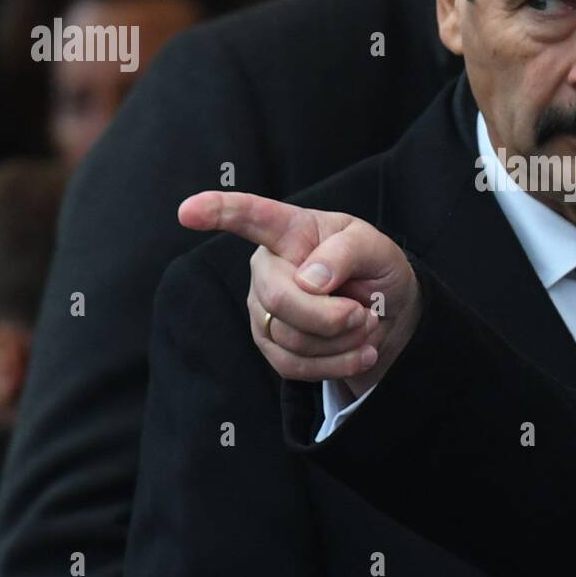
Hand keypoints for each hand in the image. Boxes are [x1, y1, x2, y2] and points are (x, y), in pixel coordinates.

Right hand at [178, 191, 421, 396]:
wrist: (387, 312)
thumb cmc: (375, 268)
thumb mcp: (377, 248)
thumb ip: (347, 252)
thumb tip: (308, 281)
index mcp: (289, 230)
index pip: (249, 216)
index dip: (218, 211)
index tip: (188, 211)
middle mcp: (267, 266)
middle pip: (278, 298)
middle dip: (329, 316)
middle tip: (362, 313)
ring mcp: (263, 307)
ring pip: (289, 337)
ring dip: (340, 341)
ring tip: (364, 325)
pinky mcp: (270, 344)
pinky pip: (293, 365)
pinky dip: (337, 364)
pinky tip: (361, 352)